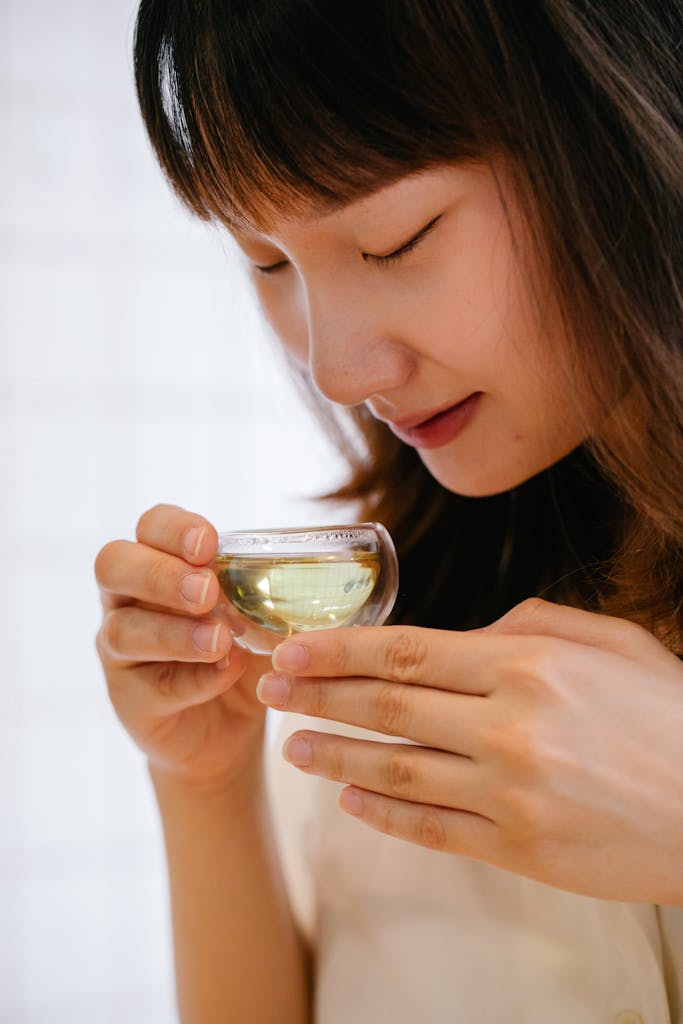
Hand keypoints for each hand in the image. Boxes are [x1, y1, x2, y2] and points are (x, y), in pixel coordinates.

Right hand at [95, 504, 269, 790]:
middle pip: (114, 566)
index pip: (150, 526)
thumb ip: (264, 589)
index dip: (174, 528)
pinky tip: (226, 673)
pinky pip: (153, 687)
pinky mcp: (130, 701)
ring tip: (220, 641)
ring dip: (176, 633)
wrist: (228, 729)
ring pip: (124, 630)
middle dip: (161, 575)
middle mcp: (127, 600)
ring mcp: (120, 652)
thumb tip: (303, 568)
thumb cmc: (240, 651)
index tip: (209, 542)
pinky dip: (195, 679)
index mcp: (159, 563)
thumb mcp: (257, 614)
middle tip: (206, 592)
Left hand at [256, 598, 682, 902]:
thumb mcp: (609, 641)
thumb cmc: (667, 713)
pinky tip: (347, 797)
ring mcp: (511, 794)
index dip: (339, 650)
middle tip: (268, 690)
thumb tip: (466, 632)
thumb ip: (531, 623)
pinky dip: (382, 812)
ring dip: (334, 755)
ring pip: (396, 771)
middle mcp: (510, 727)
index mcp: (529, 665)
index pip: (406, 653)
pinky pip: (431, 828)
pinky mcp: (520, 849)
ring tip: (291, 746)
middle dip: (318, 696)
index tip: (292, 648)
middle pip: (387, 708)